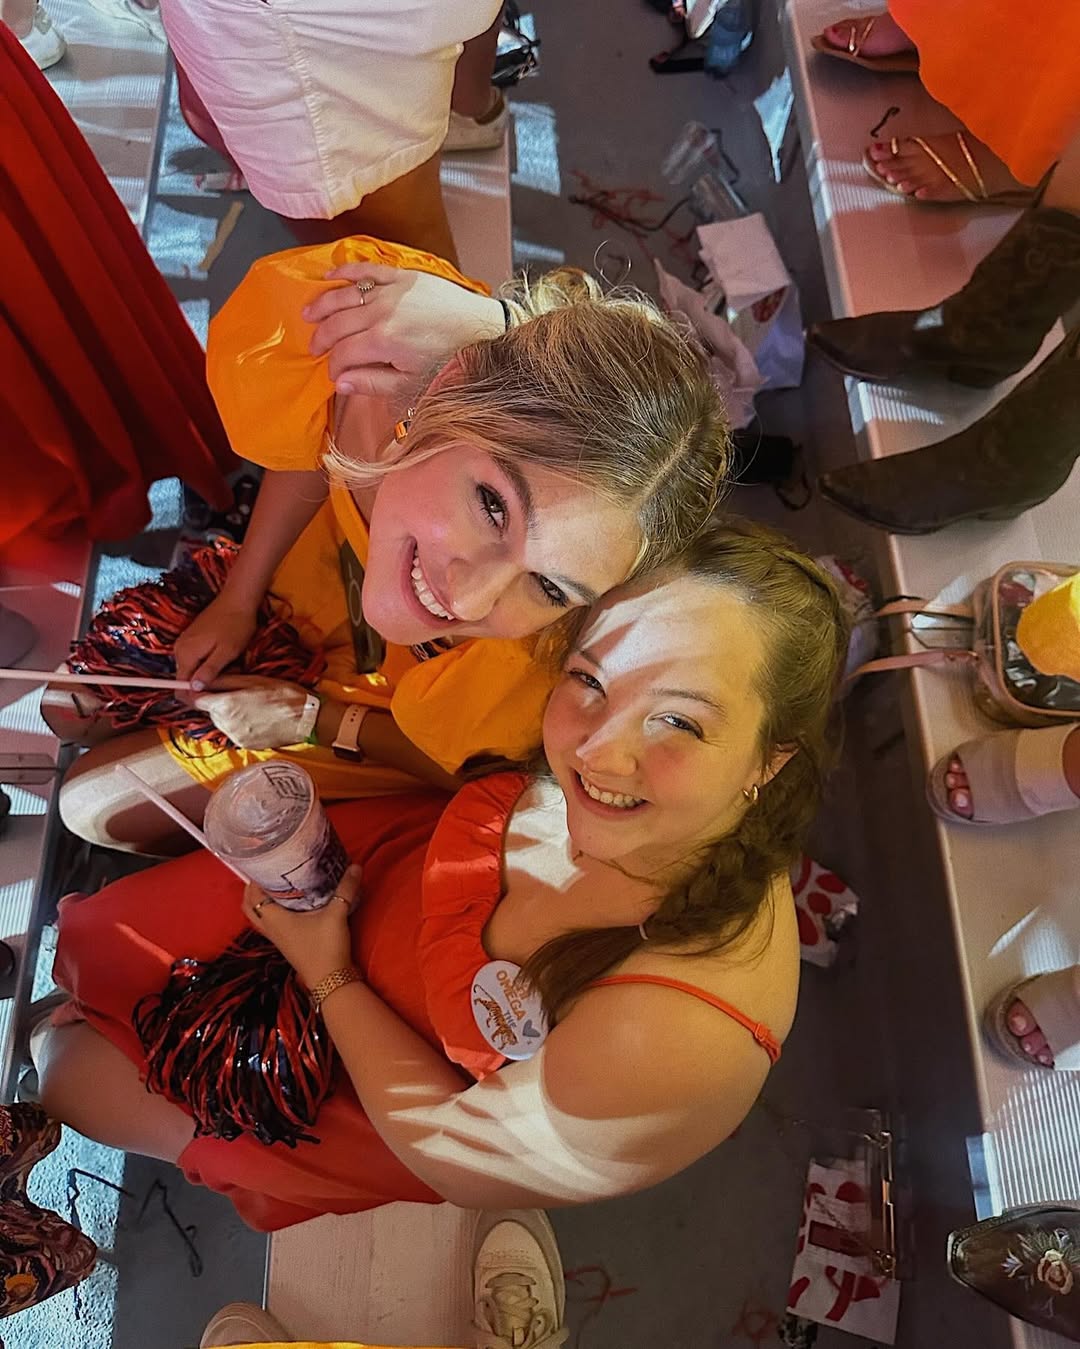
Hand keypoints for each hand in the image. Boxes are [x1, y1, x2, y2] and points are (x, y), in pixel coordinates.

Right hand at [175, 596, 258, 688]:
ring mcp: (185, 643)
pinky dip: (211, 663)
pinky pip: (198, 659)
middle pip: (187, 678)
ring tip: (231, 665)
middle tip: (229, 678)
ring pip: (194, 669)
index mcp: (186, 654)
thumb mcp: (226, 652)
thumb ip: (209, 670)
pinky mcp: (192, 639)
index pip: (179, 686)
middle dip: (206, 684)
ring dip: (211, 673)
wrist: (237, 599)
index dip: (194, 697)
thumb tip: (194, 689)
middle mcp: (180, 649)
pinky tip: (226, 657)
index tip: (212, 700)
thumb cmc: (235, 625)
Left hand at [187, 675, 313, 747]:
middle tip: (239, 693)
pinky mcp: (245, 745)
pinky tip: (256, 718)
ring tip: (250, 705)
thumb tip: (202, 679)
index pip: (196, 700)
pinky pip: (234, 732)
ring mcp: (235, 736)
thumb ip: (223, 681)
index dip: (200, 692)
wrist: (305, 719)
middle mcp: (226, 724)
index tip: (205, 687)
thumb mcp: (252, 680)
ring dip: (229, 714)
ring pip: (221, 722)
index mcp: (225, 705)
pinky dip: (240, 725)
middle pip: (210, 711)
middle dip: (218, 702)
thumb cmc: (282, 694)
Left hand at [242, 865, 361, 988]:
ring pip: (260, 917)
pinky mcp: (288, 944)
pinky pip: (273, 924)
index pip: (253, 895)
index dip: (254, 878)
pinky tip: (293, 904)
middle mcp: (271, 928)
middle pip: (250, 907)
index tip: (262, 861)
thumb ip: (346, 888)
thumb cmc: (326, 947)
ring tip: (277, 886)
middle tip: (266, 873)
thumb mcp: (337, 914)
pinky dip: (275, 912)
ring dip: (263, 902)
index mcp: (273, 919)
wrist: (331, 980)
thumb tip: (355, 865)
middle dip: (253, 889)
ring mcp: (278, 938)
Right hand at [304, 264, 504, 398]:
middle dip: (321, 338)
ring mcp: (393, 290)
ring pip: (345, 294)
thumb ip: (373, 383)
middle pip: (338, 323)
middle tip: (314, 349)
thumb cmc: (449, 362)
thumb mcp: (412, 384)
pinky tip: (329, 276)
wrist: (483, 332)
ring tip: (308, 315)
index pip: (342, 353)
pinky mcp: (405, 276)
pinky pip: (368, 270)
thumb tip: (341, 384)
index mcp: (383, 341)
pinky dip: (346, 272)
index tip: (333, 375)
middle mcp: (383, 312)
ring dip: (323, 305)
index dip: (332, 366)